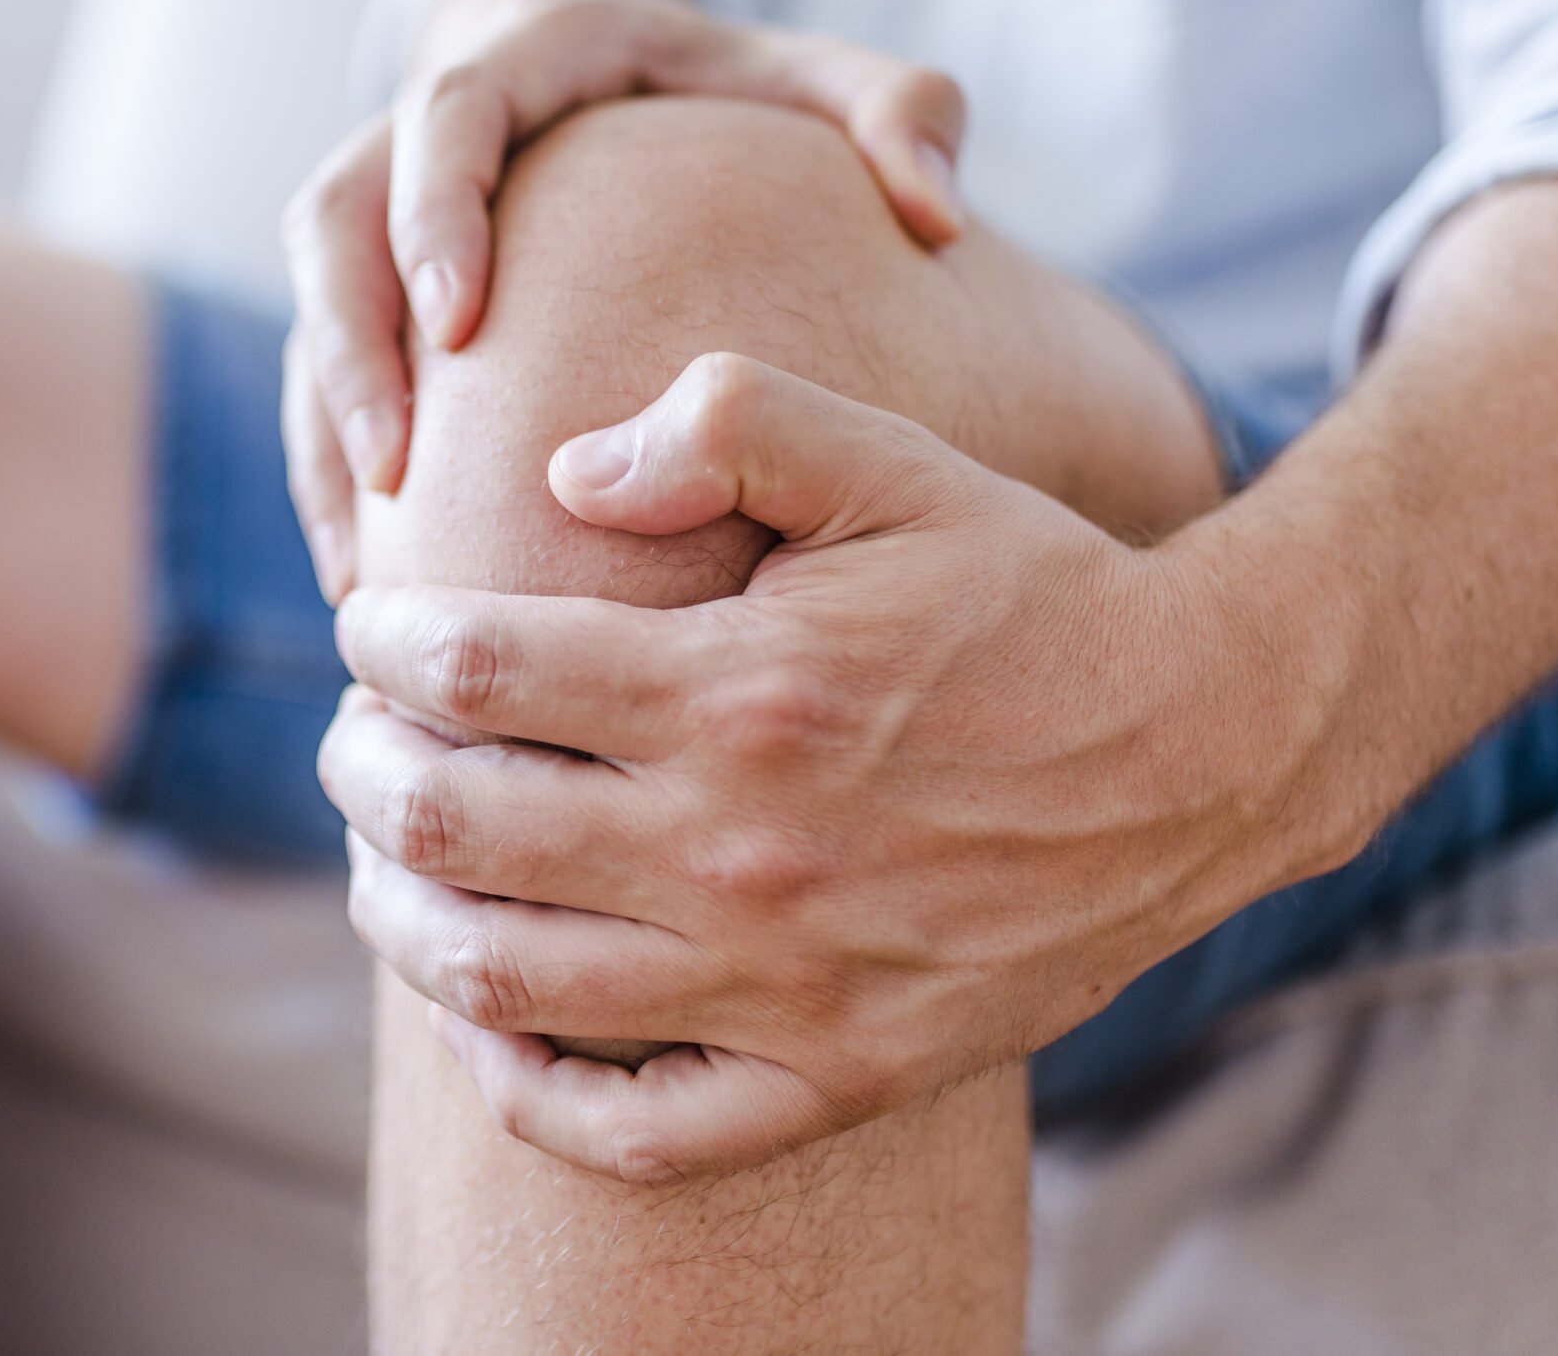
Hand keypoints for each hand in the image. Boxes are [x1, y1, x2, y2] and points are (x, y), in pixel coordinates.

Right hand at [280, 0, 971, 601]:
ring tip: (362, 561)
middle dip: (351, 344)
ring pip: (312, 315)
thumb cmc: (731, 90)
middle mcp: (423, 129)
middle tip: (397, 462)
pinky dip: (331, 475)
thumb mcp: (819, 80)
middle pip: (334, 220)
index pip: (447, 114)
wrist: (619, 77)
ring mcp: (382, 215)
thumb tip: (936, 210)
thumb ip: (898, 114)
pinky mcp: (366, 293)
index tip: (461, 320)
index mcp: (527, 61)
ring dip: (324, 433)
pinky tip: (366, 576)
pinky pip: (320, 381)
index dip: (435, 213)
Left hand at [321, 355, 1339, 1182]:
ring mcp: (786, 984)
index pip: (474, 670)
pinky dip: (527, 1094)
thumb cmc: (1032, 593)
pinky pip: (635, 1132)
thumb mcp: (895, 463)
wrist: (1204, 749)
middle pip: (453, 826)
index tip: (372, 624)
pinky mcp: (839, 1075)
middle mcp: (742, 851)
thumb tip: (563, 474)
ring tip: (382, 861)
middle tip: (352, 736)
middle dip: (359, 770)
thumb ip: (725, 424)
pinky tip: (484, 1031)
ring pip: (504, 980)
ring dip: (399, 916)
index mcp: (742, 692)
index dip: (386, 639)